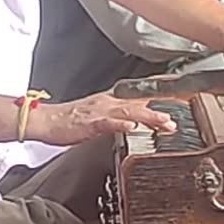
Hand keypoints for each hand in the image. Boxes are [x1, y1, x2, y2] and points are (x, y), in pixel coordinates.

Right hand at [30, 91, 176, 146]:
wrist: (46, 121)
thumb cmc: (69, 120)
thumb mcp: (98, 116)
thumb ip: (116, 116)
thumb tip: (135, 119)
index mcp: (110, 101)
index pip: (139, 98)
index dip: (159, 101)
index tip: (178, 105)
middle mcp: (107, 103)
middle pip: (138, 104)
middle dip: (159, 111)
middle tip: (176, 119)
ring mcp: (99, 112)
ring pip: (128, 111)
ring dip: (147, 116)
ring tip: (163, 122)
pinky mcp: (89, 123)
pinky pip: (107, 123)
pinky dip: (120, 123)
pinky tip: (131, 125)